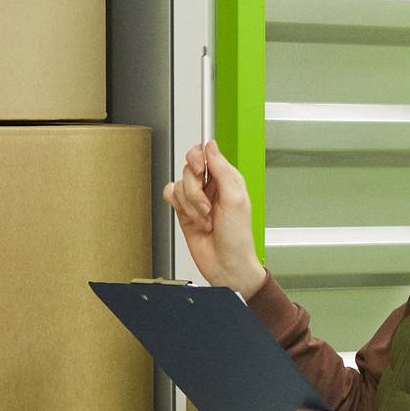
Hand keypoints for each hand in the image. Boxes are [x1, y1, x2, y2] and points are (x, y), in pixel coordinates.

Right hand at [164, 140, 264, 295]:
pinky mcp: (185, 210)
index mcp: (227, 178)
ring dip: (191, 205)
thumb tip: (211, 146)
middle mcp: (212, 186)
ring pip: (180, 185)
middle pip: (189, 169)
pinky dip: (180, 207)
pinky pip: (171, 195)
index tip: (201, 171)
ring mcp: (197, 198)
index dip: (198, 158)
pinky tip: (192, 218)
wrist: (226, 265)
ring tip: (206, 219)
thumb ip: (222, 169)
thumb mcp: (235, 199)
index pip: (206, 153)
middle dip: (195, 190)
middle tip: (207, 206)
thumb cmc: (238, 238)